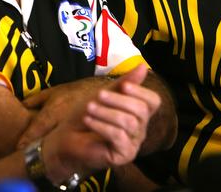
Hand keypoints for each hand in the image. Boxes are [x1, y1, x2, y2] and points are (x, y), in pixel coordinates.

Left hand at [18, 65, 159, 148]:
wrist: (67, 136)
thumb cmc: (86, 114)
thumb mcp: (103, 95)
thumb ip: (123, 83)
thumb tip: (143, 66)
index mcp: (138, 113)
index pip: (153, 101)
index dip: (141, 91)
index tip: (123, 85)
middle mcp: (140, 129)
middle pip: (141, 110)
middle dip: (118, 100)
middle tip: (98, 95)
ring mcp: (133, 143)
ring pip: (129, 123)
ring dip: (106, 112)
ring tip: (89, 108)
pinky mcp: (124, 155)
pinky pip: (118, 136)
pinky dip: (101, 125)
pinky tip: (88, 121)